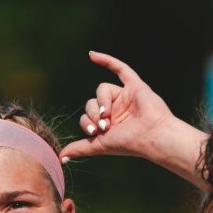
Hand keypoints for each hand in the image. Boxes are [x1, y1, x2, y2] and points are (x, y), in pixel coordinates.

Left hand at [59, 51, 178, 161]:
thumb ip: (80, 148)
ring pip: (102, 89)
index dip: (87, 122)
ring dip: (102, 102)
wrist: (151, 137)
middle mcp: (116, 109)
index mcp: (109, 123)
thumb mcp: (98, 145)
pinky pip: (120, 68)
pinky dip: (106, 60)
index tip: (95, 132)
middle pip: (93, 102)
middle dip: (95, 113)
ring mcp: (125, 96)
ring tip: (109, 115)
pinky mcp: (135, 86)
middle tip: (104, 125)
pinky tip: (91, 55)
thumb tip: (61, 157)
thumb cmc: (128, 143)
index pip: (87, 116)